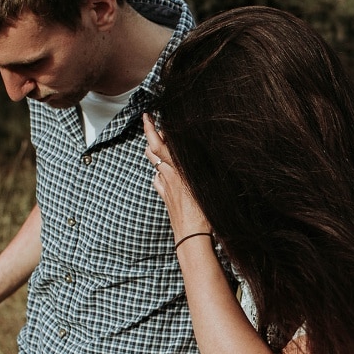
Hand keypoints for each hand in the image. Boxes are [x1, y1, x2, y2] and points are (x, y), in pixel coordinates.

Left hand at [143, 114, 211, 241]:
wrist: (191, 237)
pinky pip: (158, 181)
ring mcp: (166, 188)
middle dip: (152, 138)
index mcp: (179, 170)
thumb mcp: (205, 186)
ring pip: (155, 165)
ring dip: (155, 154)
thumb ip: (199, 168)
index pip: (160, 144)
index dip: (152, 129)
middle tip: (154, 127)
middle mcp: (169, 177)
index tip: (147, 116)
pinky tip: (164, 174)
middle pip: (153, 152)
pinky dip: (160, 173)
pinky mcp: (166, 198)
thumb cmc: (204, 214)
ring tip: (159, 147)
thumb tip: (198, 154)